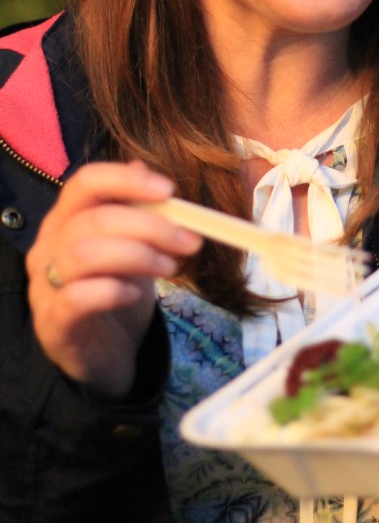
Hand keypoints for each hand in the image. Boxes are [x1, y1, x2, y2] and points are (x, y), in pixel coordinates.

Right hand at [26, 160, 200, 398]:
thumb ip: (137, 210)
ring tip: (170, 268)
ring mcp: (44, 286)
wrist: (108, 354)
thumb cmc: (119, 290)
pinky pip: (77, 298)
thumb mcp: (135, 245)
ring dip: (137, 256)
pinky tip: (136, 294)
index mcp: (66, 219)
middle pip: (93, 218)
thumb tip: (144, 169)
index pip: (85, 183)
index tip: (169, 191)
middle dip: (150, 226)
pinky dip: (113, 291)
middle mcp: (47, 247)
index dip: (126, 181)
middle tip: (190, 240)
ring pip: (83, 254)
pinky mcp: (52, 324)